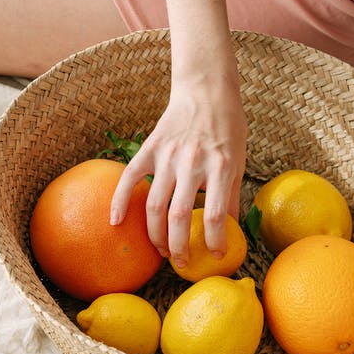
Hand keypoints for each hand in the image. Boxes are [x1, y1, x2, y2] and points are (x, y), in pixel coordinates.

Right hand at [110, 74, 246, 268]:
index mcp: (219, 167)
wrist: (205, 90)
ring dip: (155, 234)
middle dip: (178, 246)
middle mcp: (191, 163)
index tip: (216, 255)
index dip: (215, 240)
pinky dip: (120, 200)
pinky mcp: (150, 148)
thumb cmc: (227, 126)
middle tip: (180, 264)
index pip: (215, 214)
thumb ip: (230, 195)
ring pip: (154, 205)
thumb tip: (227, 231)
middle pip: (179, 216)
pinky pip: (130, 178)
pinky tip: (115, 222)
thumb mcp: (238, 160)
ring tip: (161, 251)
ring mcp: (167, 156)